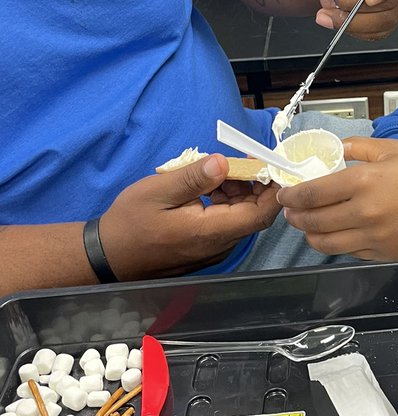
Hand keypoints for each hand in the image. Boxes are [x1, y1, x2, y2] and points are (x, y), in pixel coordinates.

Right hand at [100, 155, 280, 279]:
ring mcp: (213, 249)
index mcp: (211, 232)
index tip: (265, 162)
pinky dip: (225, 203)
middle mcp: (219, 245)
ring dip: (237, 192)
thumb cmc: (129, 222)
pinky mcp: (206, 248)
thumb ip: (193, 178)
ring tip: (217, 172)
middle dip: (253, 185)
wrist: (108, 255)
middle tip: (238, 160)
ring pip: (241, 218)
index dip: (271, 188)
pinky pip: (227, 223)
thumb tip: (224, 162)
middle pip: (254, 214)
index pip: (260, 214)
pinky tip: (207, 188)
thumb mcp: (157, 192)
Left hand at [277, 138, 397, 260]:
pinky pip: (352, 253)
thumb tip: (336, 149)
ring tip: (309, 226)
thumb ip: (358, 148)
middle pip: (313, 223)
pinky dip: (339, 244)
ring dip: (312, 236)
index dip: (291, 197)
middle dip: (296, 218)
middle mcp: (365, 213)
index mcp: (363, 181)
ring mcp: (376, 237)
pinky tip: (341, 233)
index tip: (284, 195)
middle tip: (292, 211)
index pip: (312, 195)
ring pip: (327, 245)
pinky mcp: (388, 253)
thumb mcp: (392, 148)